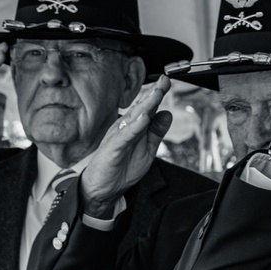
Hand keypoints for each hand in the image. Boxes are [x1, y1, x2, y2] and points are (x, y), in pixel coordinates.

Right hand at [80, 76, 172, 216]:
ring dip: (146, 105)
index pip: (147, 108)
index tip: (167, 81)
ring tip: (157, 93)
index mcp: (133, 128)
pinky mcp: (112, 149)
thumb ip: (156, 132)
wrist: (102, 189)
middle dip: (153, 94)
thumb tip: (168, 113)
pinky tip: (143, 119)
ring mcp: (118, 137)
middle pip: (141, 108)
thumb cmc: (121, 168)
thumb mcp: (147, 150)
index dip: (157, 94)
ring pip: (133, 118)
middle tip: (164, 80)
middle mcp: (124, 128)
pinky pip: (125, 136)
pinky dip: (134, 127)